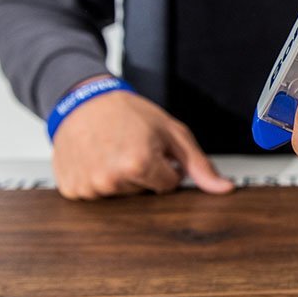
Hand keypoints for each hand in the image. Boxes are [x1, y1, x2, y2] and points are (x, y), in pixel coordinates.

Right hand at [52, 82, 234, 199]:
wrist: (84, 100)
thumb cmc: (129, 113)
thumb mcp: (172, 132)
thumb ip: (200, 165)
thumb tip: (225, 188)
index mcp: (138, 163)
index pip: (168, 186)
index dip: (165, 167)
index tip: (152, 148)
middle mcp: (111, 179)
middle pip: (144, 193)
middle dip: (143, 174)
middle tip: (130, 147)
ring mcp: (89, 187)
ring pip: (121, 196)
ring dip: (121, 179)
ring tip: (112, 151)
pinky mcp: (72, 189)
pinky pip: (96, 196)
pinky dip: (98, 181)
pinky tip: (96, 160)